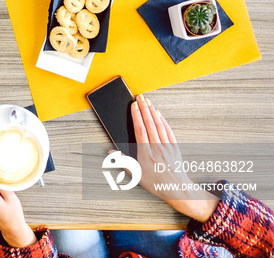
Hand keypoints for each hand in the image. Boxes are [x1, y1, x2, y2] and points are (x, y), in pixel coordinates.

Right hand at [132, 95, 218, 222]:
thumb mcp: (136, 174)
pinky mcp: (175, 148)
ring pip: (159, 125)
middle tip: (140, 97)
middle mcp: (157, 147)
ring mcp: (167, 146)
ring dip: (153, 112)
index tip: (133, 105)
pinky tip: (160, 115)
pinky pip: (169, 131)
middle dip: (144, 108)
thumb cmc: (156, 183)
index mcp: (146, 153)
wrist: (177, 189)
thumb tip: (110, 154)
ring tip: (148, 102)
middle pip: (150, 124)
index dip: (136, 116)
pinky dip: (163, 121)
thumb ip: (122, 162)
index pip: (140, 130)